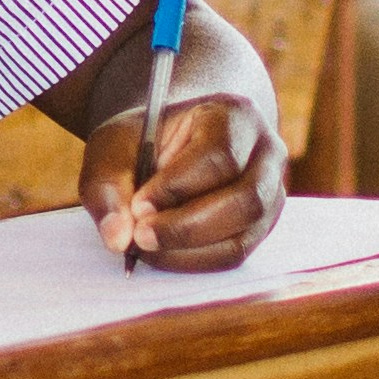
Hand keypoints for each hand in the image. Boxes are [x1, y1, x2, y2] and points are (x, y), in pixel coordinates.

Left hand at [82, 87, 283, 271]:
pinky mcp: (260, 227)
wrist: (173, 144)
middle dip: (186, 227)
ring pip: (243, 235)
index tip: (139, 205)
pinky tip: (164, 253)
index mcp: (235, 116)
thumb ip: (109, 183)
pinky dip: (195, 261)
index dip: (178, 186)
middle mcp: (266, 154)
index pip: (219, 155)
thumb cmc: (146, 139)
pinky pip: (234, 255)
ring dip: (189, 250)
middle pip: (244, 200)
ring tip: (146, 246)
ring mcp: (270, 194)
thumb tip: (118, 237)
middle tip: (140, 237)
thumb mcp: (116, 144)